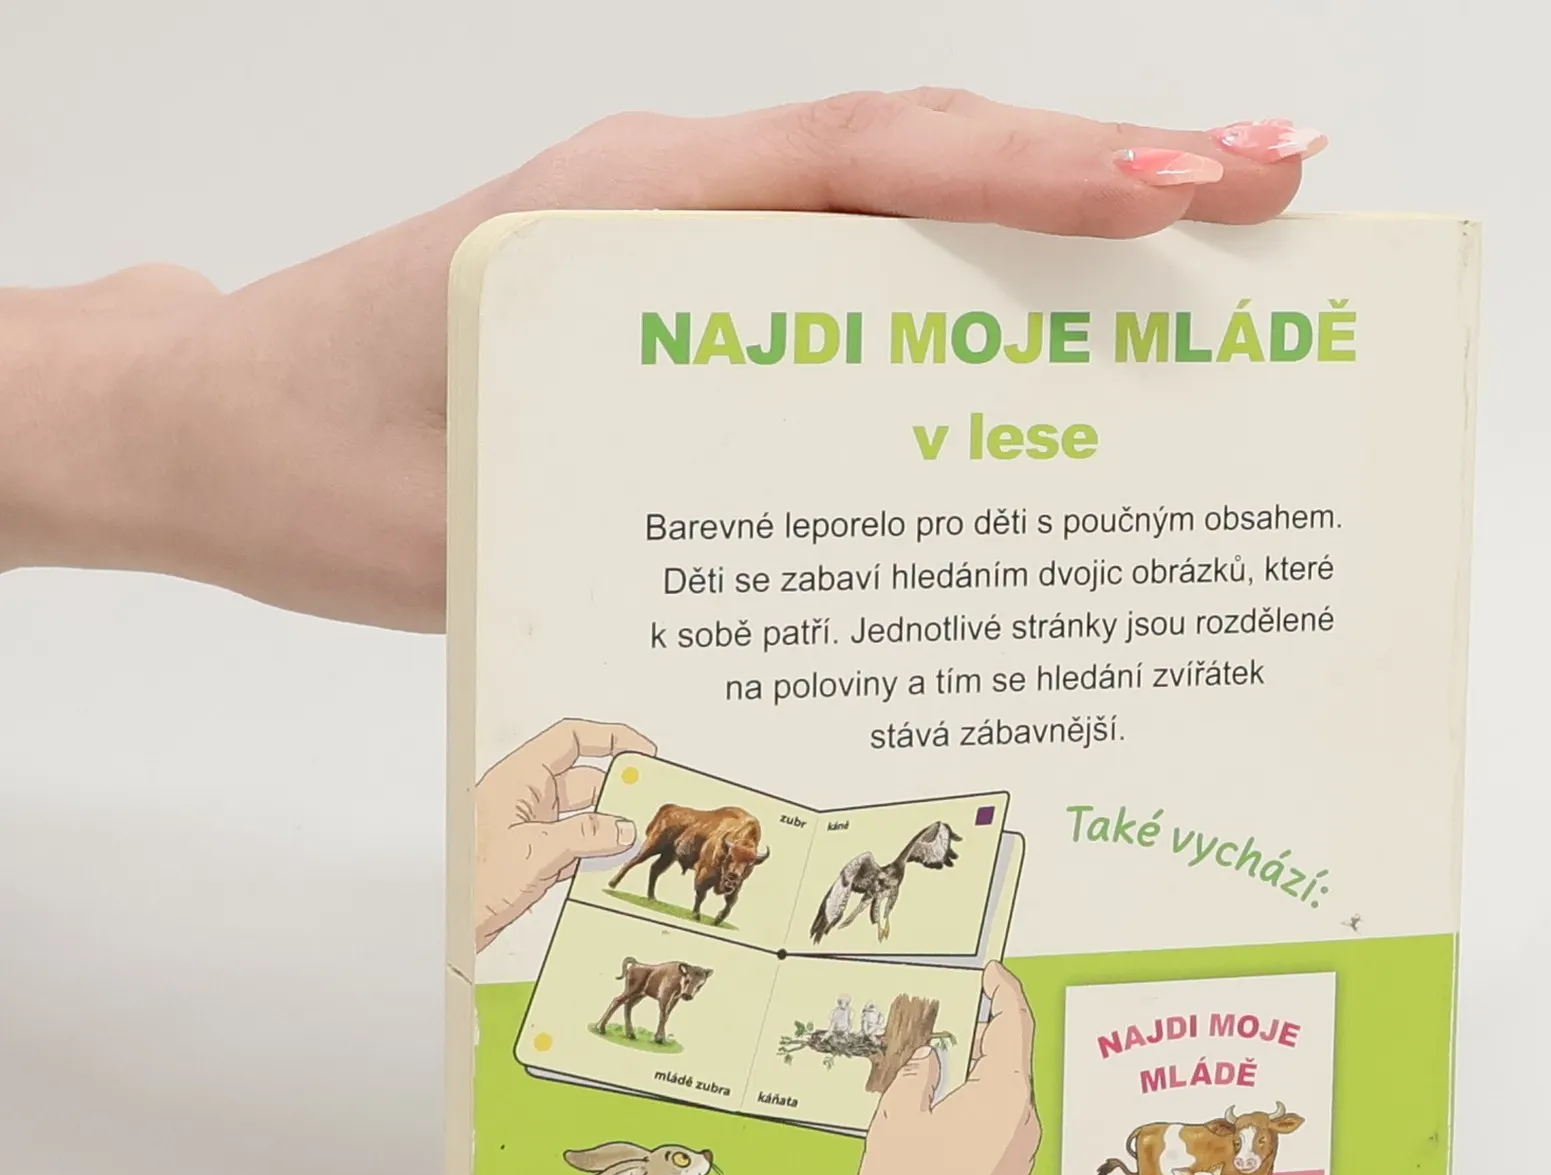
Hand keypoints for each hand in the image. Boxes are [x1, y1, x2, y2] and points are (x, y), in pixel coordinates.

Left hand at [0, 94, 1323, 626]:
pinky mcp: (696, 316)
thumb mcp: (461, 500)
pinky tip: (1055, 352)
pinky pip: (855, 293)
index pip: (871, 161)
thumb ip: (620, 507)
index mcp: (636, 218)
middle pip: (926, 166)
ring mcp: (696, 257)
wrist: (218, 429)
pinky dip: (970, 299)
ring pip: (906, 221)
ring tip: (1220, 253)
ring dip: (1060, 231)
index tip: (1188, 187)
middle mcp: (685, 213)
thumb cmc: (314, 453)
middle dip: (1110, 175)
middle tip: (1279, 191)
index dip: (1038, 174)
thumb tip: (813, 584)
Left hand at [473, 719, 651, 950]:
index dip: (608, 739)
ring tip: (634, 839)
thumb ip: (585, 835)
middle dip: (615, 792)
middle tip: (645, 805)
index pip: (570, 740)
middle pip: (584, 781)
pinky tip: (610, 864)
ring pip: (582, 816)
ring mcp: (531, 827)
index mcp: (519, 780)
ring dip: (607, 828)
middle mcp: (526, 799)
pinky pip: (576, 845)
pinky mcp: (535, 855)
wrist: (453, 921)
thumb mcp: (536, 851)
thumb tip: (622, 827)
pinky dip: (595, 852)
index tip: (640, 752)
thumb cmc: (471, 881)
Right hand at [855, 961, 1041, 1174]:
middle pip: (1011, 1056)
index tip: (992, 973)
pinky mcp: (1011, 1169)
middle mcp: (1023, 1118)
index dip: (1004, 991)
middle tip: (946, 1013)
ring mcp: (1021, 1147)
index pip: (1014, 1024)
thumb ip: (916, 1076)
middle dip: (982, 1030)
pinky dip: (979, 1098)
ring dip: (977, 1067)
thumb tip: (928, 1057)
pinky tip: (944, 1104)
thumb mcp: (897, 1120)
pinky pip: (1001, 1117)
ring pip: (1005, 1089)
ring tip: (936, 1059)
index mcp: (1002, 1095)